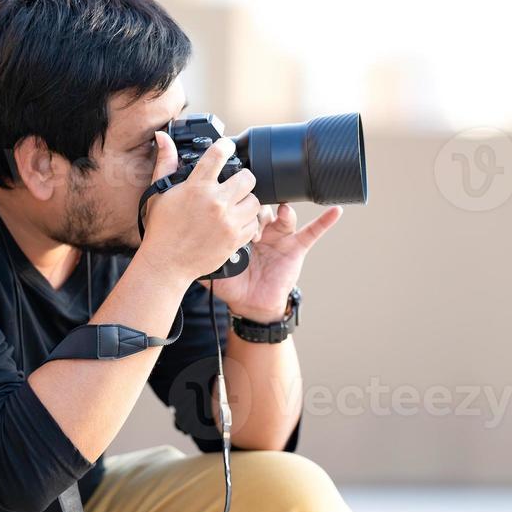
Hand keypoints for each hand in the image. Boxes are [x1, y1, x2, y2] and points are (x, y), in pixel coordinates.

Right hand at [137, 133, 262, 281]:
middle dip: (242, 177)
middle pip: (247, 177)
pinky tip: (235, 221)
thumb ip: (166, 162)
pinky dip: (247, 222)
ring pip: (255, 201)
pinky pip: (254, 224)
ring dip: (246, 200)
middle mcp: (216, 202)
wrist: (166, 262)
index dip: (225, 146)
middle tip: (235, 182)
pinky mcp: (235, 239)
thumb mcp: (159, 192)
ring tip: (235, 204)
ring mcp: (228, 222)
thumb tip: (163, 136)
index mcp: (197, 187)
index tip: (226, 147)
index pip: (218, 154)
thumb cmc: (162, 228)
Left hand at [205, 203, 342, 321]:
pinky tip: (335, 211)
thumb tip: (177, 252)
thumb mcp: (213, 270)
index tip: (233, 210)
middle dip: (258, 208)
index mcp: (241, 229)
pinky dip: (325, 221)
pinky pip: (313, 232)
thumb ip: (198, 257)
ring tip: (281, 214)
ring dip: (283, 212)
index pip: (240, 207)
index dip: (238, 206)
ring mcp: (280, 236)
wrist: (252, 305)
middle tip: (253, 218)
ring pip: (284, 215)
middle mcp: (261, 228)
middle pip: (262, 206)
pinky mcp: (297, 248)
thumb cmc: (235, 286)